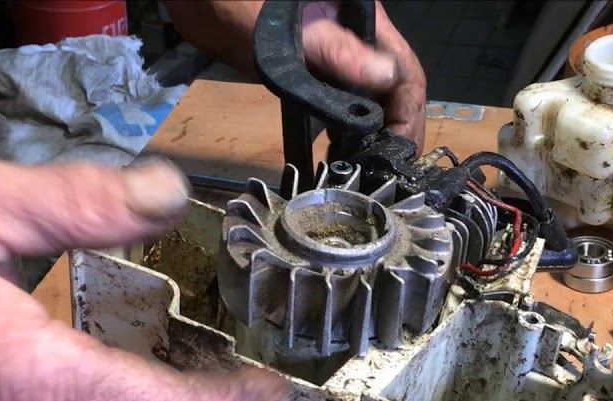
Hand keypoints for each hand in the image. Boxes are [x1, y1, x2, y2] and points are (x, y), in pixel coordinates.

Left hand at [165, 0, 426, 148]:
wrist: (204, 5)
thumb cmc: (245, 8)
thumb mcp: (295, 33)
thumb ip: (339, 52)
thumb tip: (384, 78)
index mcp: (367, 22)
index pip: (405, 74)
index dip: (407, 117)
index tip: (400, 154)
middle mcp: (361, 40)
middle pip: (393, 91)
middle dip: (394, 133)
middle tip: (386, 172)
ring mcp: (340, 57)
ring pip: (371, 101)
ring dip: (373, 136)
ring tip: (365, 168)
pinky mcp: (318, 73)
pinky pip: (344, 104)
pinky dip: (346, 131)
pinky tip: (339, 153)